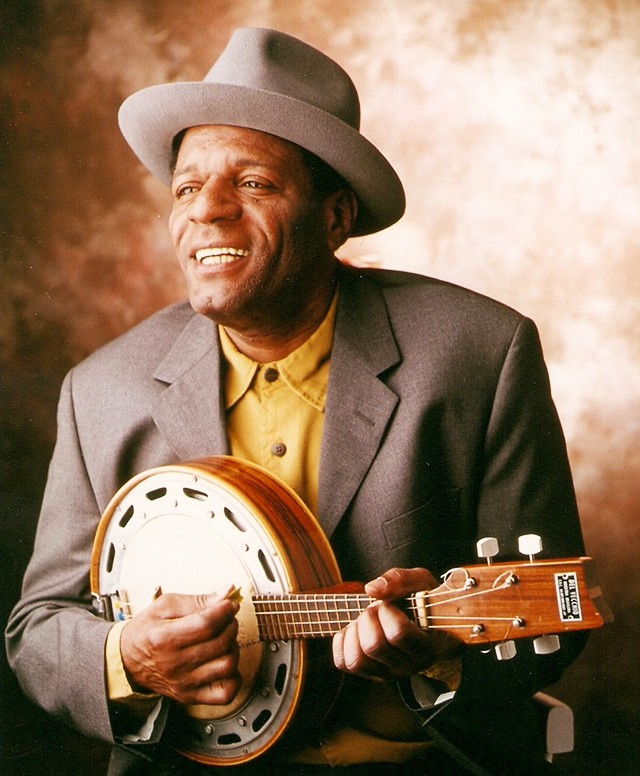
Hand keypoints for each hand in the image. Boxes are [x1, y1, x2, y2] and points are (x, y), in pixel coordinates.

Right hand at [119, 589, 241, 704]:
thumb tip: (228, 592)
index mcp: (164, 638)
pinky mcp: (190, 696)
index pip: (207, 624)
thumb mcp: (166, 605)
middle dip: (230, 624)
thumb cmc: (147, 630)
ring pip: (227, 666)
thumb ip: (198, 600)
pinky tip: (224, 661)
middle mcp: (174, 664)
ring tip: (223, 638)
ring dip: (232, 647)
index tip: (229, 604)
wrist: (127, 659)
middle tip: (226, 618)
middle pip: (220, 643)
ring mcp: (183, 683)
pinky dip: (234, 678)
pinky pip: (225, 693)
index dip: (225, 610)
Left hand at [332, 567, 453, 681]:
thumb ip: (400, 580)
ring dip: (355, 632)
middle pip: (373, 646)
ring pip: (356, 660)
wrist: (420, 620)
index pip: (398, 633)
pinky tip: (356, 630)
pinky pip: (343, 662)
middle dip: (368, 617)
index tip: (390, 604)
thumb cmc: (420, 601)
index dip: (387, 611)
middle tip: (376, 608)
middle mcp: (408, 667)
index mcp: (426, 646)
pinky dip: (343, 641)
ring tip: (365, 620)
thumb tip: (371, 589)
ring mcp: (387, 674)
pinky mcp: (368, 674)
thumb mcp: (419, 581)